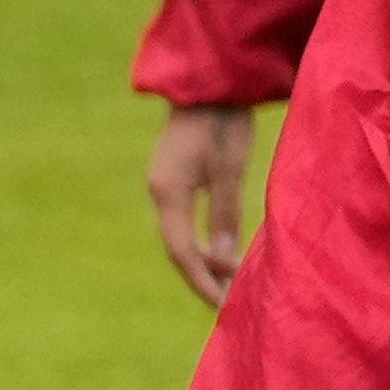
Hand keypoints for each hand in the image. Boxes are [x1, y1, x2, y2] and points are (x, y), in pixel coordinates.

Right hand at [148, 104, 258, 307]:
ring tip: (224, 284)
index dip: (202, 280)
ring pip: (179, 235)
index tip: (221, 304)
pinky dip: (200, 240)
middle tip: (224, 304)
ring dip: (200, 260)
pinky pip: (183, 220)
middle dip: (199, 277)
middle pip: (177, 247)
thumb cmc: (222, 123)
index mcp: (169, 194)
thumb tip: (223, 260)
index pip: (183, 251)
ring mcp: (164, 184)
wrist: (207, 84)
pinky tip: (218, 251)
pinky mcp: (174, 176)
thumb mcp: (229, 169)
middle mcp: (160, 193)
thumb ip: (224, 213)